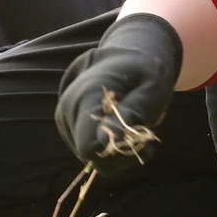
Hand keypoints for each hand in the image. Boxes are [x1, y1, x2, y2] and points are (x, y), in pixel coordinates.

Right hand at [55, 13, 182, 177]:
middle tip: (143, 131)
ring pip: (92, 158)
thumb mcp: (151, 87)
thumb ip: (132, 111)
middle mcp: (68, 108)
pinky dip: (111, 150)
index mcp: (86, 95)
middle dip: (122, 152)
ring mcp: (65, 119)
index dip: (117, 151)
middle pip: (91, 155)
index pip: (88, 145)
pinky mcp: (68, 128)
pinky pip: (92, 155)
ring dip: (118, 151)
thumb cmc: (143, 72)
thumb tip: (108, 141)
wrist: (124, 58)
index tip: (141, 139)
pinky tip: (121, 130)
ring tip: (132, 127)